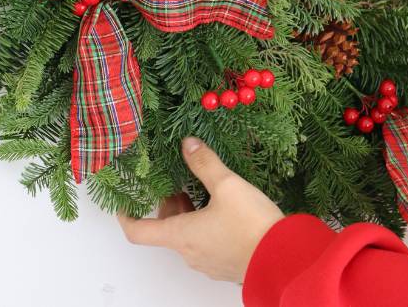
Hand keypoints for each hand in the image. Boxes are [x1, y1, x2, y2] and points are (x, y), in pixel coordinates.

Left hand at [118, 137, 282, 281]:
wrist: (284, 258)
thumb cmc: (250, 224)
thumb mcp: (227, 185)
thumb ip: (205, 163)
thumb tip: (187, 144)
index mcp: (181, 235)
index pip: (139, 231)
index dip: (127, 216)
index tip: (123, 203)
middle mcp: (190, 252)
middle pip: (167, 230)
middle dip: (169, 205)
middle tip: (177, 182)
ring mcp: (208, 261)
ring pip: (188, 236)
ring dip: (189, 214)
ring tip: (204, 189)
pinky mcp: (227, 263)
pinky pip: (207, 243)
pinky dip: (206, 224)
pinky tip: (225, 208)